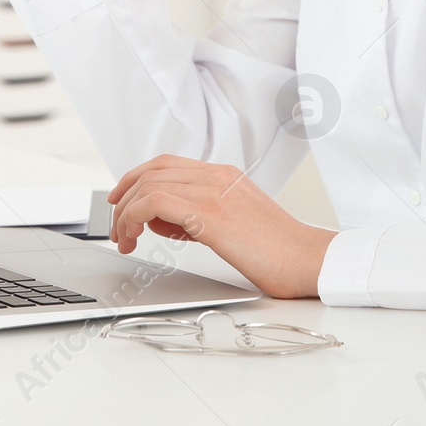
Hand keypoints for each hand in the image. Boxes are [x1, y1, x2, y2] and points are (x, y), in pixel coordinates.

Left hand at [108, 154, 337, 298]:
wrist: (309, 261)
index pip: (167, 164)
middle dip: (123, 198)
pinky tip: (135, 238)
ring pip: (147, 184)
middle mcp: (216, 175)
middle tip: (116, 227)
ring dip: (125, 213)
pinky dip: (133, 217)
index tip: (120, 202)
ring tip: (124, 240)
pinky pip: (153, 202)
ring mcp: (213, 190)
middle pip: (151, 171)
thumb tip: (165, 221)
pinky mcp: (210, 212)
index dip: (135, 179)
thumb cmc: (278, 252)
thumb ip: (200, 215)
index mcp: (224, 175)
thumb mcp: (234, 223)